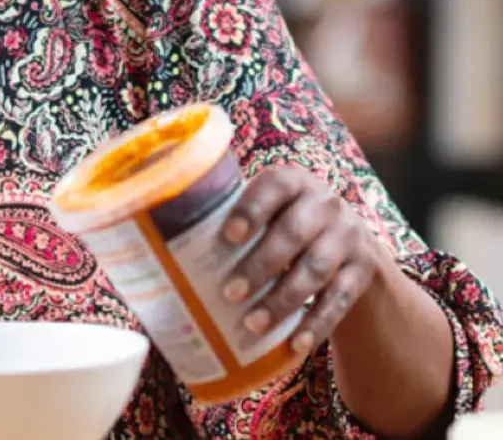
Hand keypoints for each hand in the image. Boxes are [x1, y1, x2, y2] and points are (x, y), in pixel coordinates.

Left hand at [220, 163, 389, 354]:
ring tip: (253, 324)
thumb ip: (233, 220)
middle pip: (293, 234)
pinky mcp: (362, 270)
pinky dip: (318, 323)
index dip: (251, 210)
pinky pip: (340, 299)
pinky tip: (296, 343)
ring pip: (316, 269)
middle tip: (230, 293)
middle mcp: (325, 204)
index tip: (228, 237)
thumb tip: (163, 253)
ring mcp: (348, 237)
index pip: (273, 188)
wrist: (350, 242)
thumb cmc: (283, 224)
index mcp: (292, 182)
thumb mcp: (269, 210)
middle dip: (261, 265)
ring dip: (283, 300)